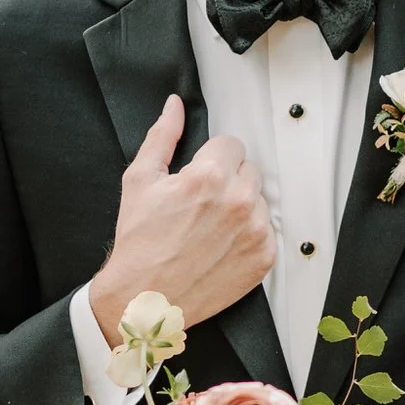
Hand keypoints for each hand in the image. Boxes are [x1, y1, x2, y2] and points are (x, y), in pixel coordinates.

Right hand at [89, 95, 275, 343]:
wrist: (144, 298)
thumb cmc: (138, 241)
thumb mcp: (140, 180)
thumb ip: (162, 136)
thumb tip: (175, 106)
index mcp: (209, 176)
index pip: (231, 145)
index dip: (212, 159)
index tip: (198, 179)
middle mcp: (239, 201)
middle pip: (249, 170)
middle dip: (229, 180)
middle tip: (202, 204)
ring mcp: (255, 231)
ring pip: (260, 200)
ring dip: (241, 207)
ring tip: (210, 228)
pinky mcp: (264, 257)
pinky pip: (266, 231)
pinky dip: (249, 235)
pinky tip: (221, 246)